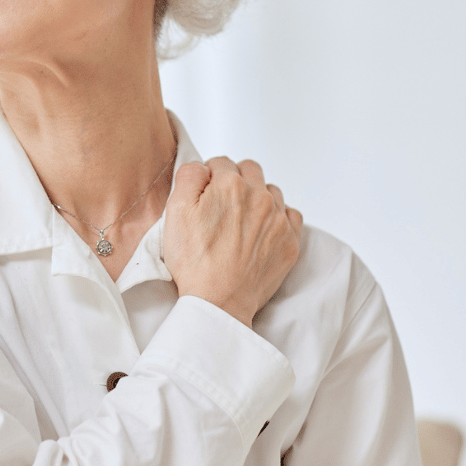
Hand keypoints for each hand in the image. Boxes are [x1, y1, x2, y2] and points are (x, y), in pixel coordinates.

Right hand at [163, 157, 303, 326]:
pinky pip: (290, 214)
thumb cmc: (195, 262)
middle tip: (221, 205)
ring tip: (241, 221)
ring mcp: (279, 219)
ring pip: (271, 191)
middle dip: (234, 181)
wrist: (219, 302)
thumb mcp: (175, 212)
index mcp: (230, 185)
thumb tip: (203, 168)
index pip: (220, 163)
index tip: (204, 196)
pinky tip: (262, 230)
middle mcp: (260, 196)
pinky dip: (278, 217)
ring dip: (257, 197)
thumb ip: (189, 177)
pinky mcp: (290, 241)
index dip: (208, 178)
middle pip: (249, 170)